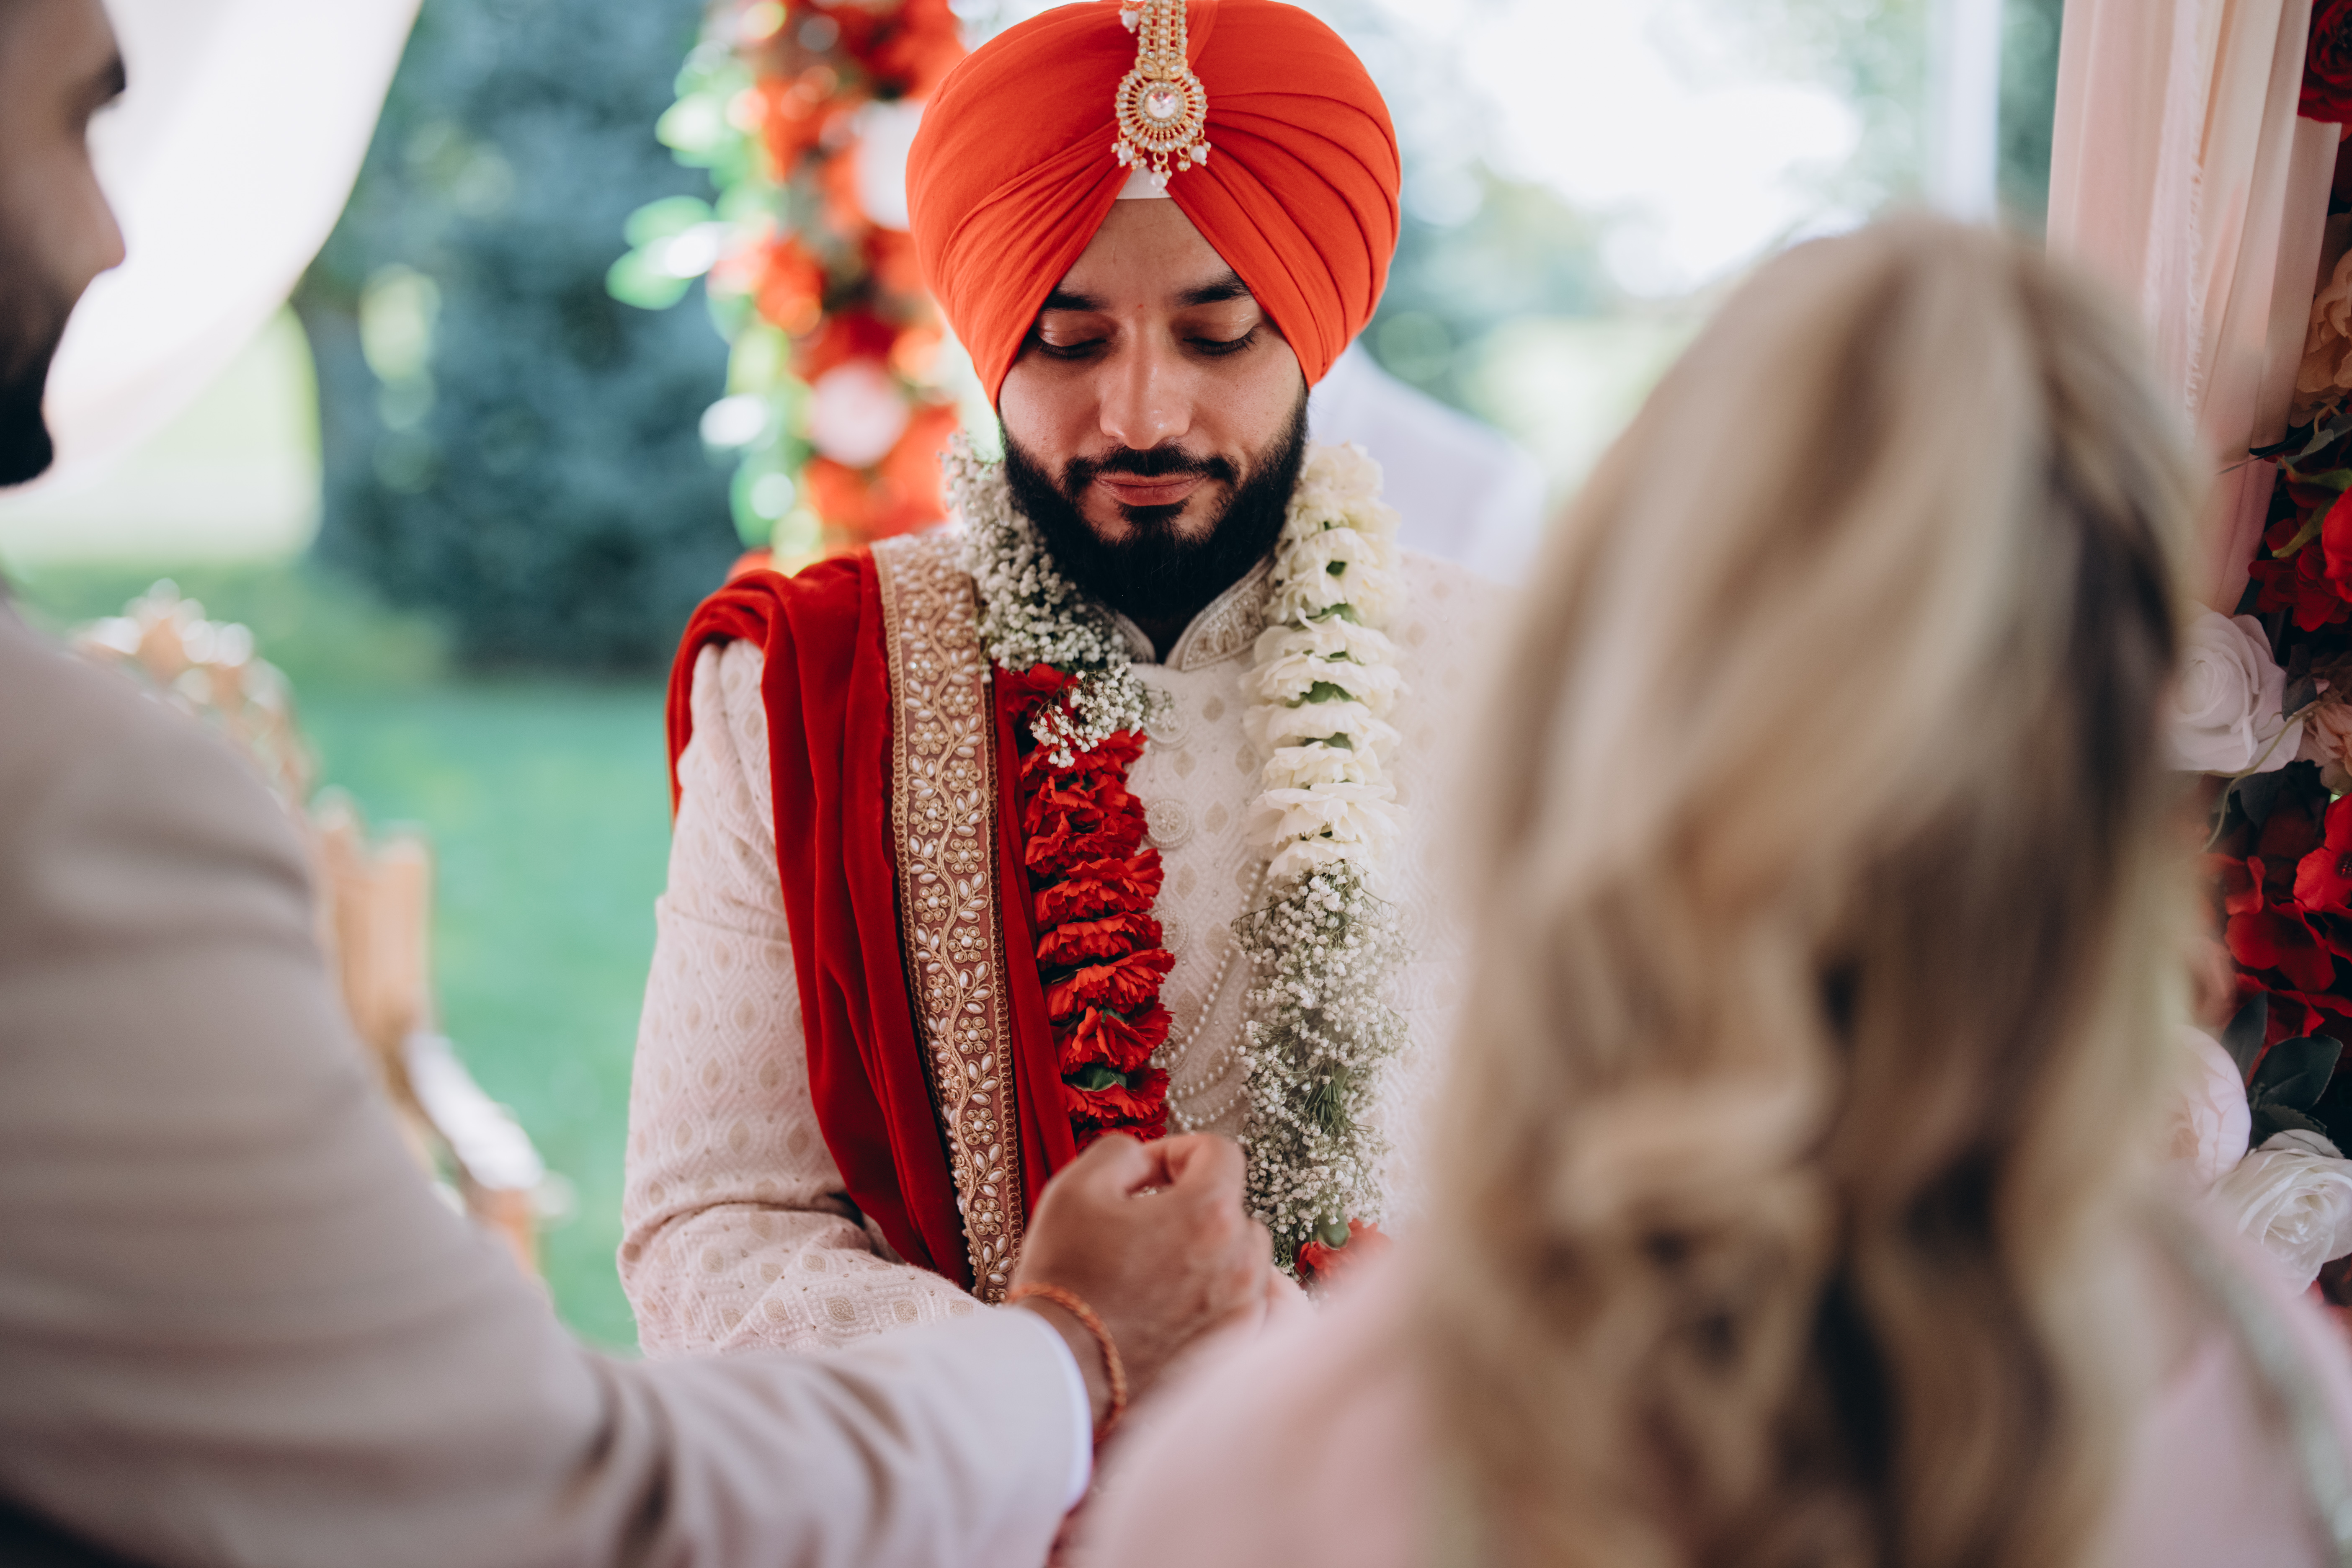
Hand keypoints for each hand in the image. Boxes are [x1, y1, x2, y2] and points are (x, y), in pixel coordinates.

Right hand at [1010, 1133, 1267, 1423]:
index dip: (1177, 1151)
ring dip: (1208, 1251)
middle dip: (1193, 1205)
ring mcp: (1243, 1308)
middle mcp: (1239, 1259)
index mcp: (1208, 1211)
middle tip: (1142, 1222)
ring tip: (1155, 1267)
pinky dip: (1217, 1296)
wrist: (1059, 1371)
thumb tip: (1146, 1161)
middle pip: (1234, 1206)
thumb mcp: (1075, 1187)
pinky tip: (1173, 1304)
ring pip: (1242, 1257)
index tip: (1146, 1173)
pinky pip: (1244, 1303)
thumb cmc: (1064, 1280)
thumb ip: (1121, 1151)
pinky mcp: (1236, 1347)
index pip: (1219, 1152)